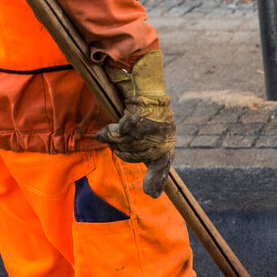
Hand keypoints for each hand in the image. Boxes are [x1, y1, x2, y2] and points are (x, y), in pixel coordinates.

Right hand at [95, 50, 175, 197]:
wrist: (145, 83)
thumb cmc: (144, 108)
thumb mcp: (147, 132)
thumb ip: (145, 154)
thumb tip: (152, 192)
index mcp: (167, 143)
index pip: (162, 166)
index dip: (156, 180)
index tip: (152, 193)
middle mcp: (164, 138)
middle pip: (134, 157)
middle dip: (122, 150)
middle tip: (118, 140)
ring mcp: (152, 129)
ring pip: (125, 145)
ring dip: (115, 139)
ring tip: (113, 131)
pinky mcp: (139, 119)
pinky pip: (119, 133)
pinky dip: (110, 132)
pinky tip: (109, 128)